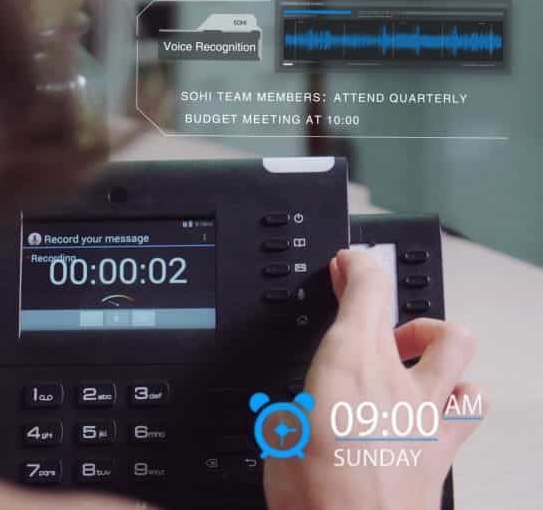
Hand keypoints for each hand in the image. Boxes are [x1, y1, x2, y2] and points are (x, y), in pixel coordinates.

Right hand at [264, 250, 484, 509]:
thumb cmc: (316, 499)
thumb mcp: (279, 436)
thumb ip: (294, 410)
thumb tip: (296, 412)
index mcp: (347, 366)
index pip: (368, 288)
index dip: (359, 265)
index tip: (348, 263)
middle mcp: (396, 383)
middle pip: (423, 317)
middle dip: (399, 307)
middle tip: (373, 315)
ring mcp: (426, 416)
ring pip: (458, 352)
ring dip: (436, 345)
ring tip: (412, 357)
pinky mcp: (442, 450)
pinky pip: (469, 406)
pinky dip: (458, 396)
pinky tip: (437, 404)